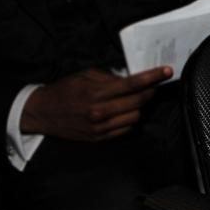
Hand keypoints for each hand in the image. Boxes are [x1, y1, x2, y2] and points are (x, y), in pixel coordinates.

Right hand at [21, 66, 172, 140]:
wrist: (42, 112)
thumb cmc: (65, 90)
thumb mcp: (85, 75)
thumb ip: (110, 77)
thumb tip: (132, 78)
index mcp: (96, 92)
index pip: (133, 84)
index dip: (153, 77)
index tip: (168, 71)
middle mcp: (99, 111)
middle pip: (138, 102)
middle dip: (151, 91)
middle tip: (153, 85)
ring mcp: (100, 127)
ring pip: (135, 117)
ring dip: (140, 107)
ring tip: (135, 99)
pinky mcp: (99, 138)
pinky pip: (126, 129)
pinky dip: (130, 120)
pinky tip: (125, 112)